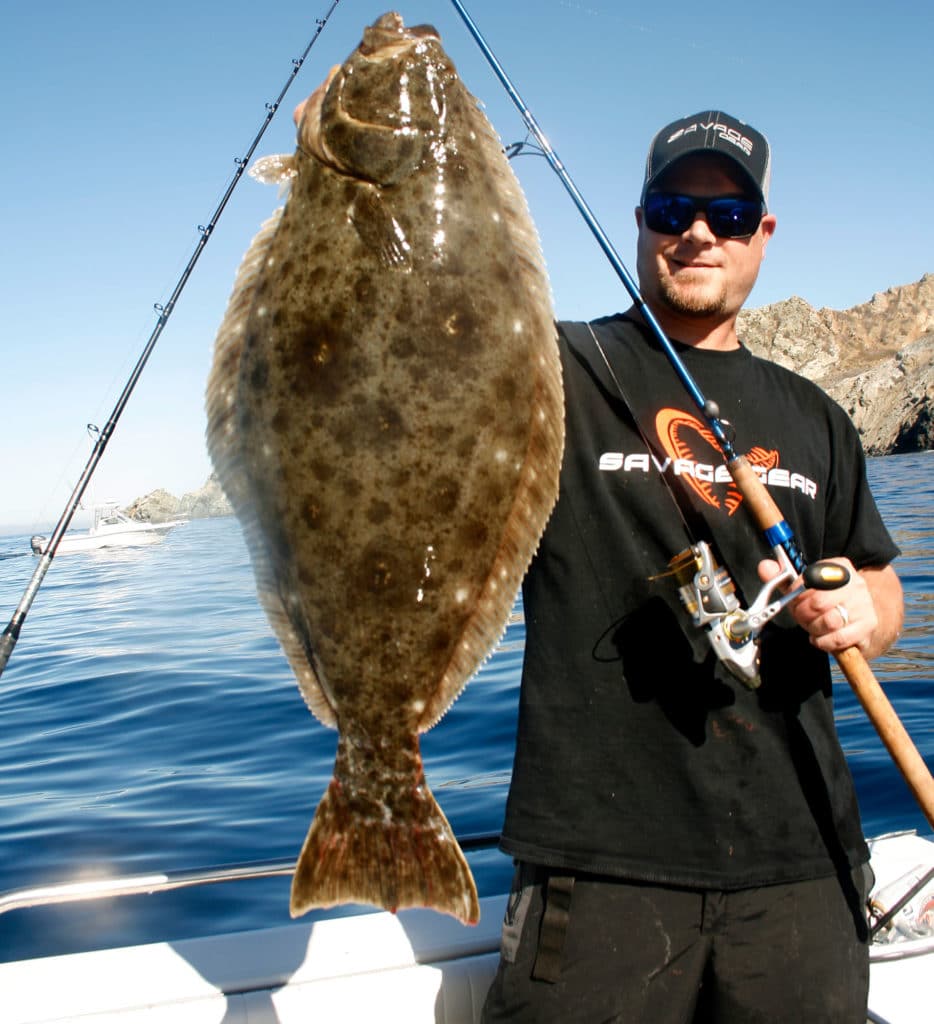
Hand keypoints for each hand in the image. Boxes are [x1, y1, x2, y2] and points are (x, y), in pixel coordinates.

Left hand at [757, 556, 882, 655]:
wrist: (860, 619)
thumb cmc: (828, 603)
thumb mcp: (804, 588)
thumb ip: (782, 578)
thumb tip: (764, 567)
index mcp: (839, 567)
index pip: (809, 579)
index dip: (797, 595)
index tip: (796, 601)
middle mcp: (855, 583)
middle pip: (818, 602)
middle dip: (803, 614)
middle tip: (803, 617)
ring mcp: (864, 604)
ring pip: (829, 621)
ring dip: (814, 628)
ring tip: (814, 627)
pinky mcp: (868, 625)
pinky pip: (837, 638)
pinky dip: (823, 641)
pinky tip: (821, 638)